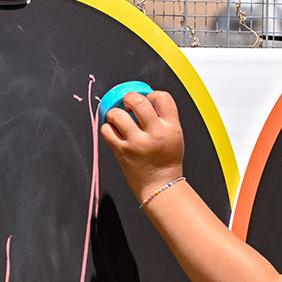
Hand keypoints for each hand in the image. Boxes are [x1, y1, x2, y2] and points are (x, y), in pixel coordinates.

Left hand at [100, 89, 184, 203]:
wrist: (160, 187)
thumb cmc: (166, 162)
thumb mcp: (174, 137)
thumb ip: (163, 119)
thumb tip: (144, 101)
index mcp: (171, 128)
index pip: (162, 97)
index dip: (152, 95)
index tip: (148, 101)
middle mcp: (155, 134)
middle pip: (137, 100)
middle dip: (129, 98)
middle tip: (128, 104)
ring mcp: (137, 143)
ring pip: (117, 114)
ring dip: (115, 113)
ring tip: (119, 119)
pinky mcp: (122, 151)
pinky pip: (107, 130)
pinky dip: (108, 128)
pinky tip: (114, 132)